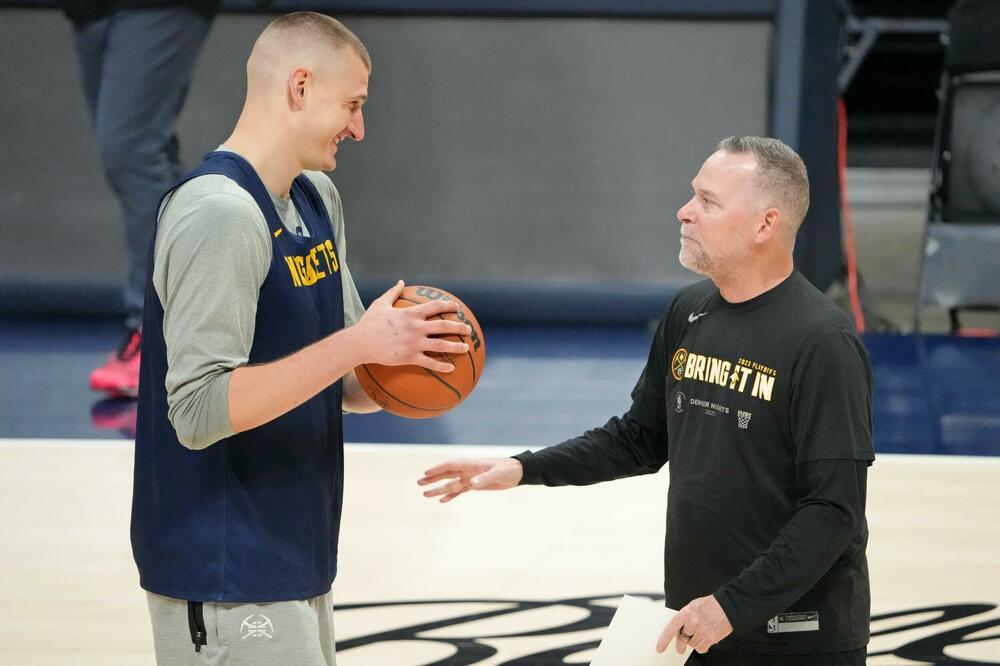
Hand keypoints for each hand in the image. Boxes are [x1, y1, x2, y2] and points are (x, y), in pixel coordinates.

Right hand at [353, 280, 470, 372]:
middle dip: (459, 327)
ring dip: (456, 347)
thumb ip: (393, 292)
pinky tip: (452, 368)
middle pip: (444, 326)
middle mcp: (416, 328)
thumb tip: (401, 281)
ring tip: (466, 348)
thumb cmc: (369, 323)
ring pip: (441, 345)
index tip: (457, 307)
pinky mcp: (410, 357)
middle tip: (468, 329)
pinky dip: (442, 366)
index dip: (448, 305)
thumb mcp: (380, 304)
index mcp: (411, 314)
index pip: (435, 307)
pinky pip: (430, 362)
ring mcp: (414, 343)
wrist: (360, 343)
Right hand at [417, 458, 523, 502]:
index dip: (438, 469)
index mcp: (471, 464)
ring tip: (425, 494)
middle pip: (447, 474)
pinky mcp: (475, 486)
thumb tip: (472, 484)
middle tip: (419, 483)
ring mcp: (470, 478)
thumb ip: (484, 478)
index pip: (450, 466)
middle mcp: (468, 471)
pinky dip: (451, 496)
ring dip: (439, 488)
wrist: (517, 472)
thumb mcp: (497, 473)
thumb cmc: (507, 469)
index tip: (426, 473)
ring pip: (451, 484)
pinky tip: (442, 501)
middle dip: (433, 478)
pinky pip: (460, 491)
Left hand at [656, 594, 732, 655]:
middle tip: (680, 648)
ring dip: (693, 642)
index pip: (670, 629)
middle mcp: (693, 623)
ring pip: (692, 644)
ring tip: (699, 634)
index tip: (660, 648)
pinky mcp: (711, 638)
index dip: (664, 640)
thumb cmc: (710, 605)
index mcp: (686, 613)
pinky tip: (705, 639)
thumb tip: (677, 629)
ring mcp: (702, 631)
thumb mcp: (693, 606)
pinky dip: (701, 647)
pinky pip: (701, 648)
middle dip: (680, 645)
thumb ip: (684, 617)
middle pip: (682, 639)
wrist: (727, 606)